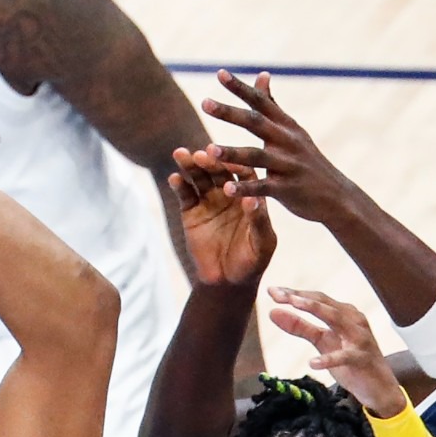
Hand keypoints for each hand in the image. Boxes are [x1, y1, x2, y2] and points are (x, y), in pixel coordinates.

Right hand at [168, 146, 275, 285]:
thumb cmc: (251, 263)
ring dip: (190, 165)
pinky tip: (174, 178)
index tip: (230, 160)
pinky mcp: (191, 211)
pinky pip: (184, 195)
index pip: (244, 173)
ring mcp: (209, 201)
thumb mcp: (261, 243)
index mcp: (249, 196)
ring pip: (199, 178)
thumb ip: (258, 220)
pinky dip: (179, 186)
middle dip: (210, 161)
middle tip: (201, 154)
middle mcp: (229, 193)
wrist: (227, 282)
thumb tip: (252, 198)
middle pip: (219, 171)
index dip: (236, 165)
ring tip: (181, 154)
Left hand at [201, 71, 348, 223]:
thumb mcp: (293, 131)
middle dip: (229, 112)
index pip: (261, 101)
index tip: (219, 73)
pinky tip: (227, 189)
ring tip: (209, 150)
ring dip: (232, 152)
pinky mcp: (287, 189)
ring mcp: (287, 165)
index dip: (241, 87)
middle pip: (255, 123)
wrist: (336, 196)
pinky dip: (245, 189)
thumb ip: (273, 106)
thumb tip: (262, 74)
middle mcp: (287, 141)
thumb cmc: (307, 162)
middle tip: (205, 102)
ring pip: (256, 156)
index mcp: (286, 125)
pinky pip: (263, 188)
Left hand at [268, 288, 406, 417]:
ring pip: (337, 319)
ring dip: (315, 311)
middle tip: (276, 294)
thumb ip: (300, 327)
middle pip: (324, 303)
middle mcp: (353, 320)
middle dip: (300, 297)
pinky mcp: (362, 359)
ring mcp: (360, 338)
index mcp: (343, 313)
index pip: (316, 299)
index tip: (272, 291)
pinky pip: (344, 356)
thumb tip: (273, 312)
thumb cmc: (350, 362)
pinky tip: (312, 362)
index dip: (294, 294)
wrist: (379, 387)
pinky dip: (329, 359)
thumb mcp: (322, 342)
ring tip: (294, 306)